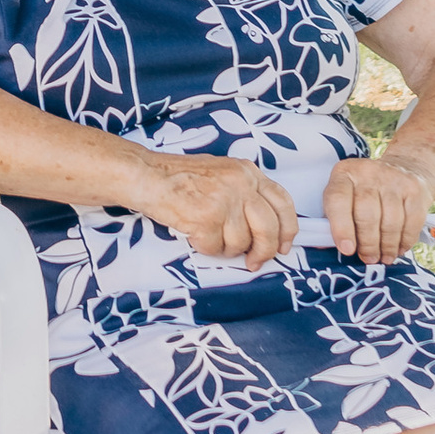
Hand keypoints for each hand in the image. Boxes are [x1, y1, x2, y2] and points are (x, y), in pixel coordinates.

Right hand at [134, 152, 298, 270]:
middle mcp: (240, 184)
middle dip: (264, 251)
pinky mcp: (206, 218)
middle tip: (254, 261)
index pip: (283, 203)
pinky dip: (205, 248)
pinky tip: (194, 233)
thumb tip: (267, 230)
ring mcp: (224, 201)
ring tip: (209, 235)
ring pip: (241, 243)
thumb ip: (247, 193)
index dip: (287, 230)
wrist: (147, 175)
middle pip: (269, 229)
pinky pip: (215, 249)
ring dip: (226, 248)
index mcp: (248, 172)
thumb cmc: (180, 177)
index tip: (284, 246)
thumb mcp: (223, 172)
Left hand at [327, 151, 434, 265]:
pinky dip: (405, 240)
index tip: (347, 250)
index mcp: (344, 174)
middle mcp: (368, 172)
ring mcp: (393, 179)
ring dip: (387, 246)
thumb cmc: (367, 192)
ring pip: (390, 221)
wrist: (405, 168)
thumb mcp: (346, 196)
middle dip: (367, 244)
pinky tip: (399, 248)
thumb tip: (323, 246)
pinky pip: (411, 221)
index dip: (341, 228)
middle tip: (368, 259)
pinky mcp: (414, 189)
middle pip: (366, 214)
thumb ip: (334, 218)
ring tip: (384, 257)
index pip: (338, 200)